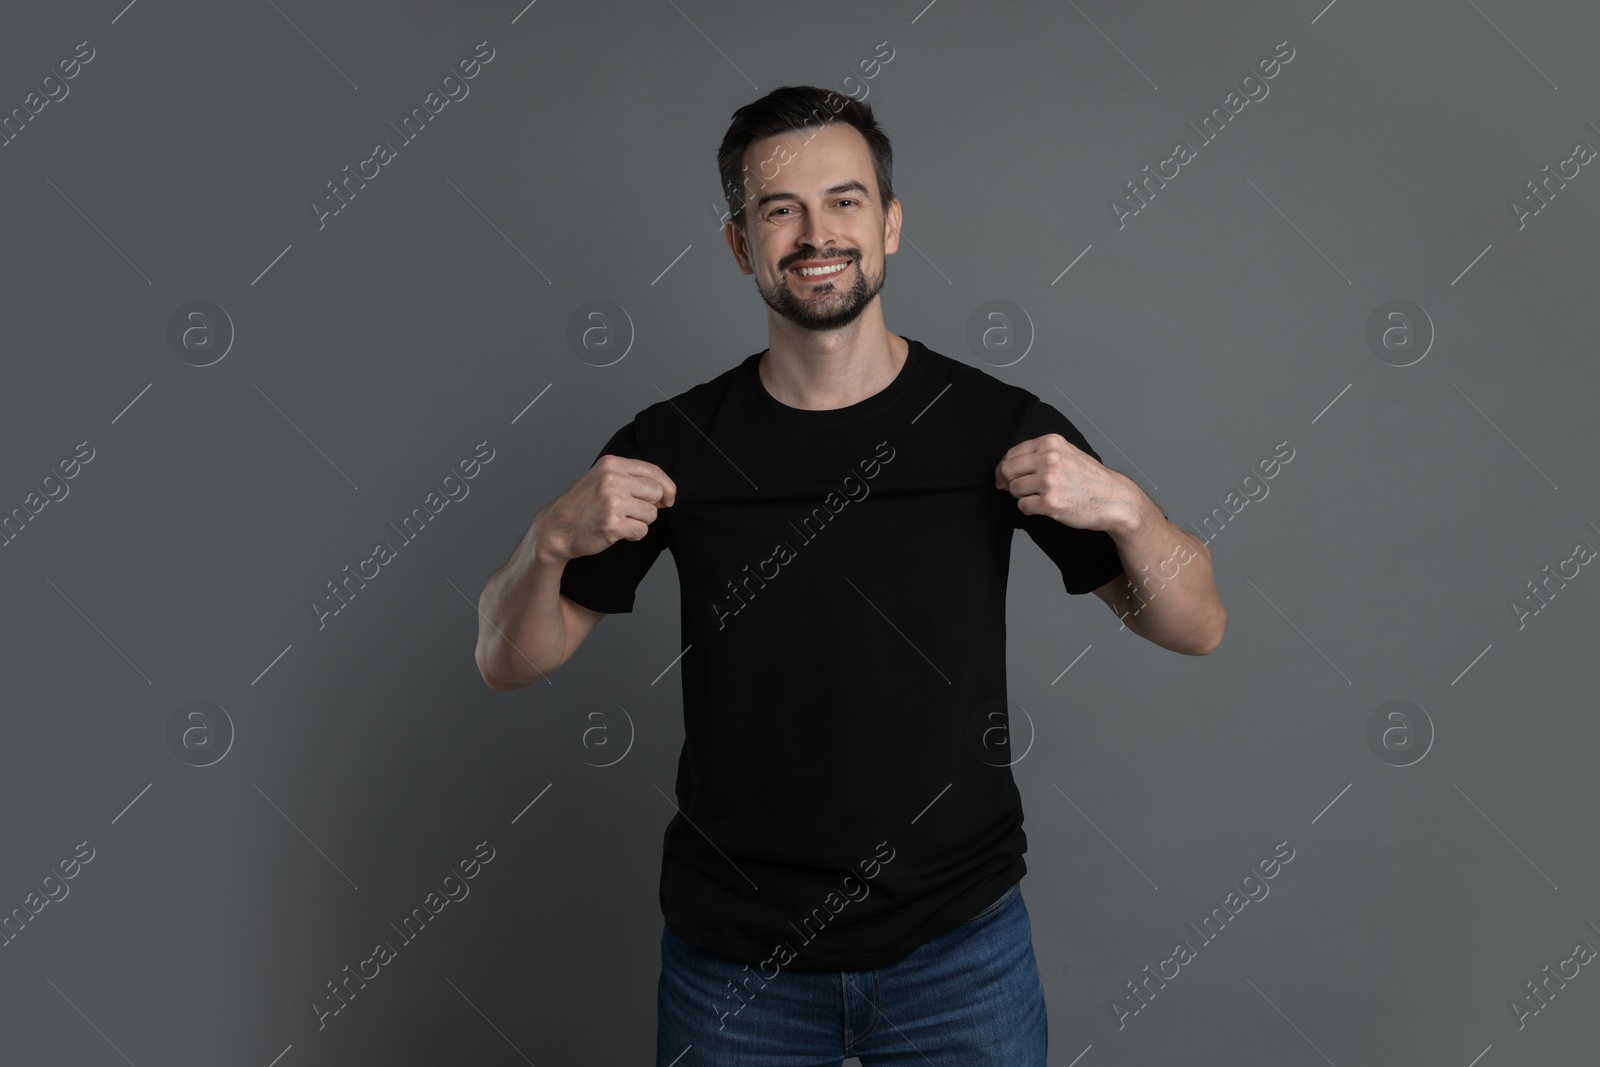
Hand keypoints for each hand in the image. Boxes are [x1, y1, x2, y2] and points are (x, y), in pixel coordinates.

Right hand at [536, 455, 675, 562]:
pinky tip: (618, 531)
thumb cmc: (582, 505)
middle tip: (633, 512)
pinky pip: (642, 530)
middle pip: (656, 492)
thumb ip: (630, 478)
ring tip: (620, 520)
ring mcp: (613, 502)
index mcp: (611, 464)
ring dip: (640, 521)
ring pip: (651, 513)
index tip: (669, 498)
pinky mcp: (613, 524)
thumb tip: (666, 491)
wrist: (556, 528)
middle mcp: (612, 480)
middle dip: (650, 505)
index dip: (667, 487)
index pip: (654, 472)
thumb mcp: (602, 477)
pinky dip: (634, 534)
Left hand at [994, 433, 1130, 532]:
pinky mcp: (1049, 502)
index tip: (1004, 476)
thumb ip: (1042, 453)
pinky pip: (1023, 505)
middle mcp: (1048, 458)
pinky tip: (1044, 506)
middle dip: (1007, 481)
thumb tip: (1011, 462)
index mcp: (1051, 443)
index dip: (1005, 467)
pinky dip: (1030, 508)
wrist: (1114, 499)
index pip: (1012, 453)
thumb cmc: (1091, 479)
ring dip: (1022, 496)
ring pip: (1014, 488)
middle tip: (1012, 488)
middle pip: (1007, 469)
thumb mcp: (1067, 453)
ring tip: (1040, 496)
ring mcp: (1048, 480)